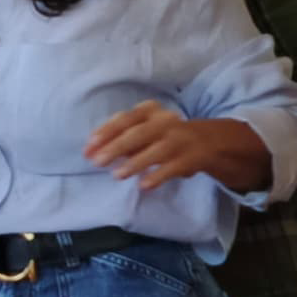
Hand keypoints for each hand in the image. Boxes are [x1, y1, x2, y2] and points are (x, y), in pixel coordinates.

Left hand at [86, 102, 255, 191]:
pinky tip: (143, 185)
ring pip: (155, 151)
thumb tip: (93, 150)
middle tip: (97, 162)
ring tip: (117, 175)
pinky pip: (171, 168)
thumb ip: (120, 138)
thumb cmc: (162, 135)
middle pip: (138, 134)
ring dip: (134, 163)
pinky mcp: (189, 159)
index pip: (126, 119)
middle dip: (115, 148)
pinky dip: (157, 176)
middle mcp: (165, 122)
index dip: (106, 132)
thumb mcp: (144, 129)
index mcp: (150, 111)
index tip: (89, 146)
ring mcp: (179, 140)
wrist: (207, 141)